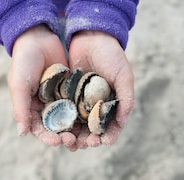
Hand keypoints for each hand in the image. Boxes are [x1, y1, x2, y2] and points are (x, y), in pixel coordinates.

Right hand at [8, 25, 76, 149]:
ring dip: (76, 130)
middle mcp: (45, 106)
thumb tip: (22, 133)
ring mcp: (59, 99)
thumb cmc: (24, 62)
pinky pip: (78, 105)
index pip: (38, 129)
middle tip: (73, 141)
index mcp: (30, 108)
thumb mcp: (18, 85)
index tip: (56, 141)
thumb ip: (20, 108)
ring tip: (83, 136)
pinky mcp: (71, 91)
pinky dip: (84, 114)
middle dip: (64, 136)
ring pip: (69, 119)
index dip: (47, 137)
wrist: (38, 38)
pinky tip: (92, 119)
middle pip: (56, 128)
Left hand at [68, 31, 134, 147]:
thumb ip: (126, 97)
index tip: (103, 141)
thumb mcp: (123, 75)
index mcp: (111, 104)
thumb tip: (123, 121)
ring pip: (76, 124)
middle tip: (83, 144)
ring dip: (73, 135)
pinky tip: (58, 128)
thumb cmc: (111, 55)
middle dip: (88, 139)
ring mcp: (79, 101)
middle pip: (91, 129)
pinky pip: (63, 111)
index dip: (108, 135)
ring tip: (69, 141)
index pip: (110, 126)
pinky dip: (61, 121)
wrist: (91, 37)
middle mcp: (95, 105)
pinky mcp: (65, 94)